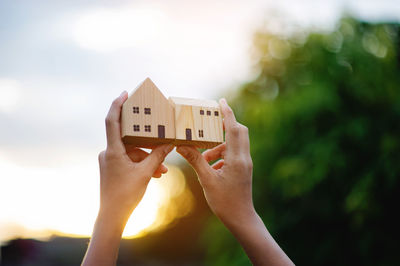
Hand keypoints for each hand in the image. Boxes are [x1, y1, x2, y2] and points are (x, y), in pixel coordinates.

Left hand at [98, 91, 173, 221]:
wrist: (112, 216)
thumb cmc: (126, 195)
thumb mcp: (146, 173)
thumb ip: (158, 156)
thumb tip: (169, 143)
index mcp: (112, 151)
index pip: (112, 121)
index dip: (117, 105)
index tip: (125, 94)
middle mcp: (108, 153)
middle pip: (129, 138)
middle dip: (147, 141)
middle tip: (158, 132)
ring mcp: (110, 161)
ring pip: (132, 152)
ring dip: (148, 158)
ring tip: (163, 169)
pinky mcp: (113, 169)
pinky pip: (130, 161)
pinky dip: (142, 164)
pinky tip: (156, 174)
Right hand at [176, 98, 253, 225]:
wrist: (241, 218)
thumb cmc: (225, 202)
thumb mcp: (206, 180)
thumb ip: (195, 160)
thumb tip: (181, 145)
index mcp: (236, 159)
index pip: (233, 129)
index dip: (227, 113)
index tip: (221, 101)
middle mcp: (244, 158)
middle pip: (238, 132)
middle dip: (224, 125)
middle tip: (209, 122)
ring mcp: (245, 164)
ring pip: (234, 144)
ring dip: (218, 145)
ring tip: (203, 157)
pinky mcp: (243, 169)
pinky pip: (233, 154)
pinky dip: (222, 154)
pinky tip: (211, 166)